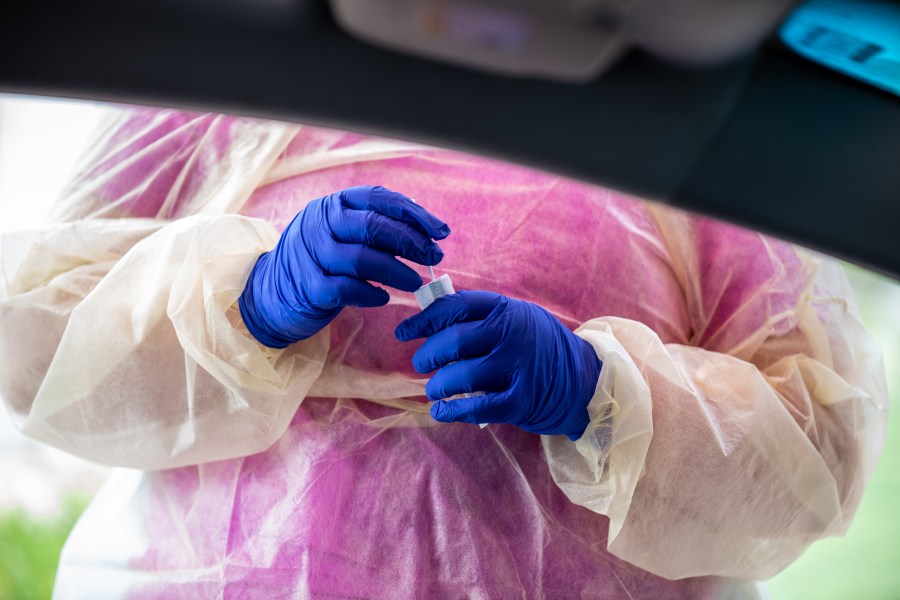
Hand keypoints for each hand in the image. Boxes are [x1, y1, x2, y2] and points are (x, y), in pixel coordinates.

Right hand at [240, 185, 449, 347]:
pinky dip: (371, 294)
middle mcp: (319, 225)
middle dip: (409, 242)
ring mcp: (311, 256)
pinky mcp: (308, 287)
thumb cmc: (319, 262)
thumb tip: (425, 234)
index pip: (378, 198)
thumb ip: (375, 229)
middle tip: (433, 257)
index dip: (413, 213)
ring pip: (361, 259)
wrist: (269, 293)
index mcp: (332, 205)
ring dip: (396, 271)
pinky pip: (346, 289)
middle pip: (371, 226)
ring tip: (416, 282)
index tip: (440, 231)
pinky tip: (384, 298)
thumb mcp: (341, 235)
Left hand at [395, 291, 601, 439]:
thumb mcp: (518, 318)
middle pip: (453, 341)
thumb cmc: (540, 347)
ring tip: (434, 389)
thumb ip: (482, 316)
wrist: (584, 380)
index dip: (424, 318)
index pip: (455, 306)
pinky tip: (441, 410)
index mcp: (507, 310)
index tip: (405, 332)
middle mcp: (512, 335)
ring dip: (438, 385)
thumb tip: (429, 317)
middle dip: (428, 354)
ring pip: (460, 376)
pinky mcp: (521, 401)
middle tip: (420, 364)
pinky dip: (451, 410)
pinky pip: (475, 407)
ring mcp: (518, 368)